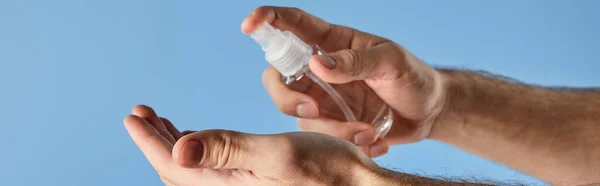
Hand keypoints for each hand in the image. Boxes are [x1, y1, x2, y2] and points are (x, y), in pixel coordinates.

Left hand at [124, 105, 384, 185]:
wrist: (354, 185)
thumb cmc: (325, 170)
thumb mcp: (274, 153)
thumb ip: (227, 149)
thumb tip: (178, 149)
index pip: (173, 165)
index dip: (149, 141)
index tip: (133, 117)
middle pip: (176, 170)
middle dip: (155, 140)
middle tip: (141, 113)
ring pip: (191, 171)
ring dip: (172, 144)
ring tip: (161, 122)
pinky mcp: (250, 185)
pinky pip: (210, 171)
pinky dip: (196, 150)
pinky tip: (195, 138)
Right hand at [243, 7, 446, 156]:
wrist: (428, 112)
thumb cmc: (412, 77)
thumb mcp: (391, 62)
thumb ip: (356, 61)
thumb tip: (317, 63)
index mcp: (333, 42)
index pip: (293, 24)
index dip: (267, 20)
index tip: (249, 25)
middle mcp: (319, 70)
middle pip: (277, 77)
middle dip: (285, 97)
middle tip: (312, 110)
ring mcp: (321, 98)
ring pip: (296, 113)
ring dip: (331, 128)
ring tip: (368, 132)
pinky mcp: (329, 124)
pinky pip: (319, 138)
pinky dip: (347, 142)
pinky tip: (375, 140)